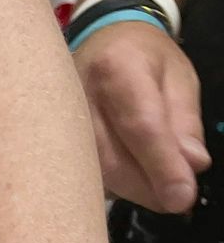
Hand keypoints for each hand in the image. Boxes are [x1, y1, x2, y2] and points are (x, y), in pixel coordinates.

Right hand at [74, 22, 209, 212]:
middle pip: (111, 160)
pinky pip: (82, 176)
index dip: (162, 166)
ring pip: (94, 175)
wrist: (100, 41)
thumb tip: (191, 166)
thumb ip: (185, 123)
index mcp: (116, 68)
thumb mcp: (178, 79)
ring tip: (156, 189)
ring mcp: (56, 123)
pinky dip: (112, 186)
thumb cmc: (144, 58)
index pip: (140, 126)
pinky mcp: (50, 143)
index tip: (182, 197)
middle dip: (146, 187)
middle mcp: (77, 96)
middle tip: (174, 200)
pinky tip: (131, 180)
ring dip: (130, 190)